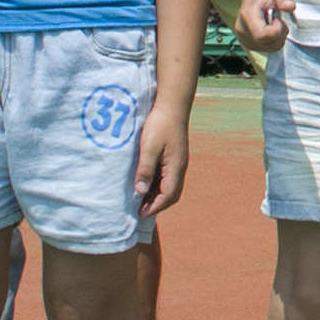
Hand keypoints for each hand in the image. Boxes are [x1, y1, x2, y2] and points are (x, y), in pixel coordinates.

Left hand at [134, 99, 190, 214]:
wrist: (172, 105)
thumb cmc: (160, 124)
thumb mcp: (149, 147)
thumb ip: (145, 170)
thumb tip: (141, 192)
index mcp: (175, 167)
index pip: (168, 195)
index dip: (154, 207)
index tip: (140, 214)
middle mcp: (179, 167)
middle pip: (172, 194)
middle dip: (157, 205)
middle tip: (139, 211)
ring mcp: (177, 162)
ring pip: (169, 186)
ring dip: (157, 195)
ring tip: (140, 200)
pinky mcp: (173, 156)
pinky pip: (167, 177)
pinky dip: (157, 185)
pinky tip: (145, 184)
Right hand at [234, 0, 296, 56]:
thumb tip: (290, 6)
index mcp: (247, 15)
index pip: (262, 35)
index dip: (277, 30)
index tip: (279, 19)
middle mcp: (242, 30)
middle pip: (268, 43)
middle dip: (280, 33)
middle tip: (279, 19)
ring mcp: (243, 39)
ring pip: (270, 48)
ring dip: (279, 37)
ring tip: (275, 23)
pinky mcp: (248, 44)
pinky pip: (268, 48)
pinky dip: (274, 40)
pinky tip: (271, 29)